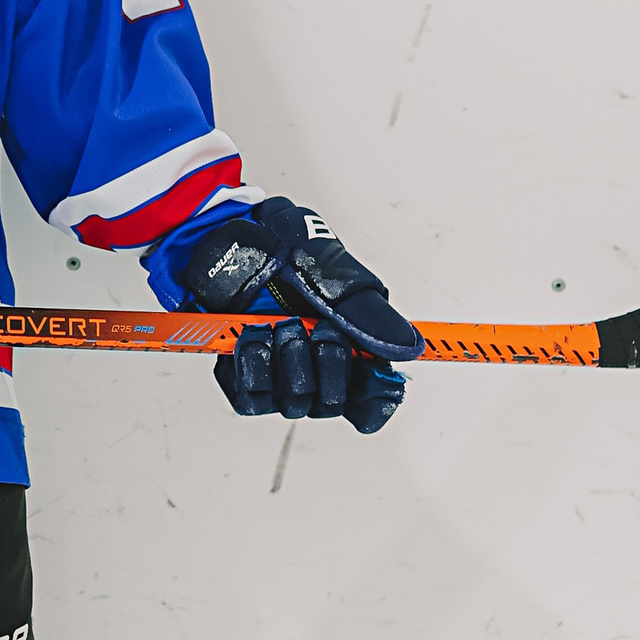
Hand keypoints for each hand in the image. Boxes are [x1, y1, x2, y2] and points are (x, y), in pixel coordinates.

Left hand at [167, 196, 421, 434]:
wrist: (229, 235)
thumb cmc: (283, 246)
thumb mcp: (335, 273)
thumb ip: (371, 316)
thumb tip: (410, 347)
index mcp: (352, 345)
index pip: (374, 397)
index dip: (376, 398)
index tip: (373, 382)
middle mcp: (318, 367)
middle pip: (334, 402)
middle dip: (326, 362)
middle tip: (316, 327)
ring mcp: (280, 375)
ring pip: (294, 403)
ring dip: (287, 359)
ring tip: (278, 323)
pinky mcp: (242, 377)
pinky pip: (252, 399)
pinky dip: (254, 365)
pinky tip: (253, 335)